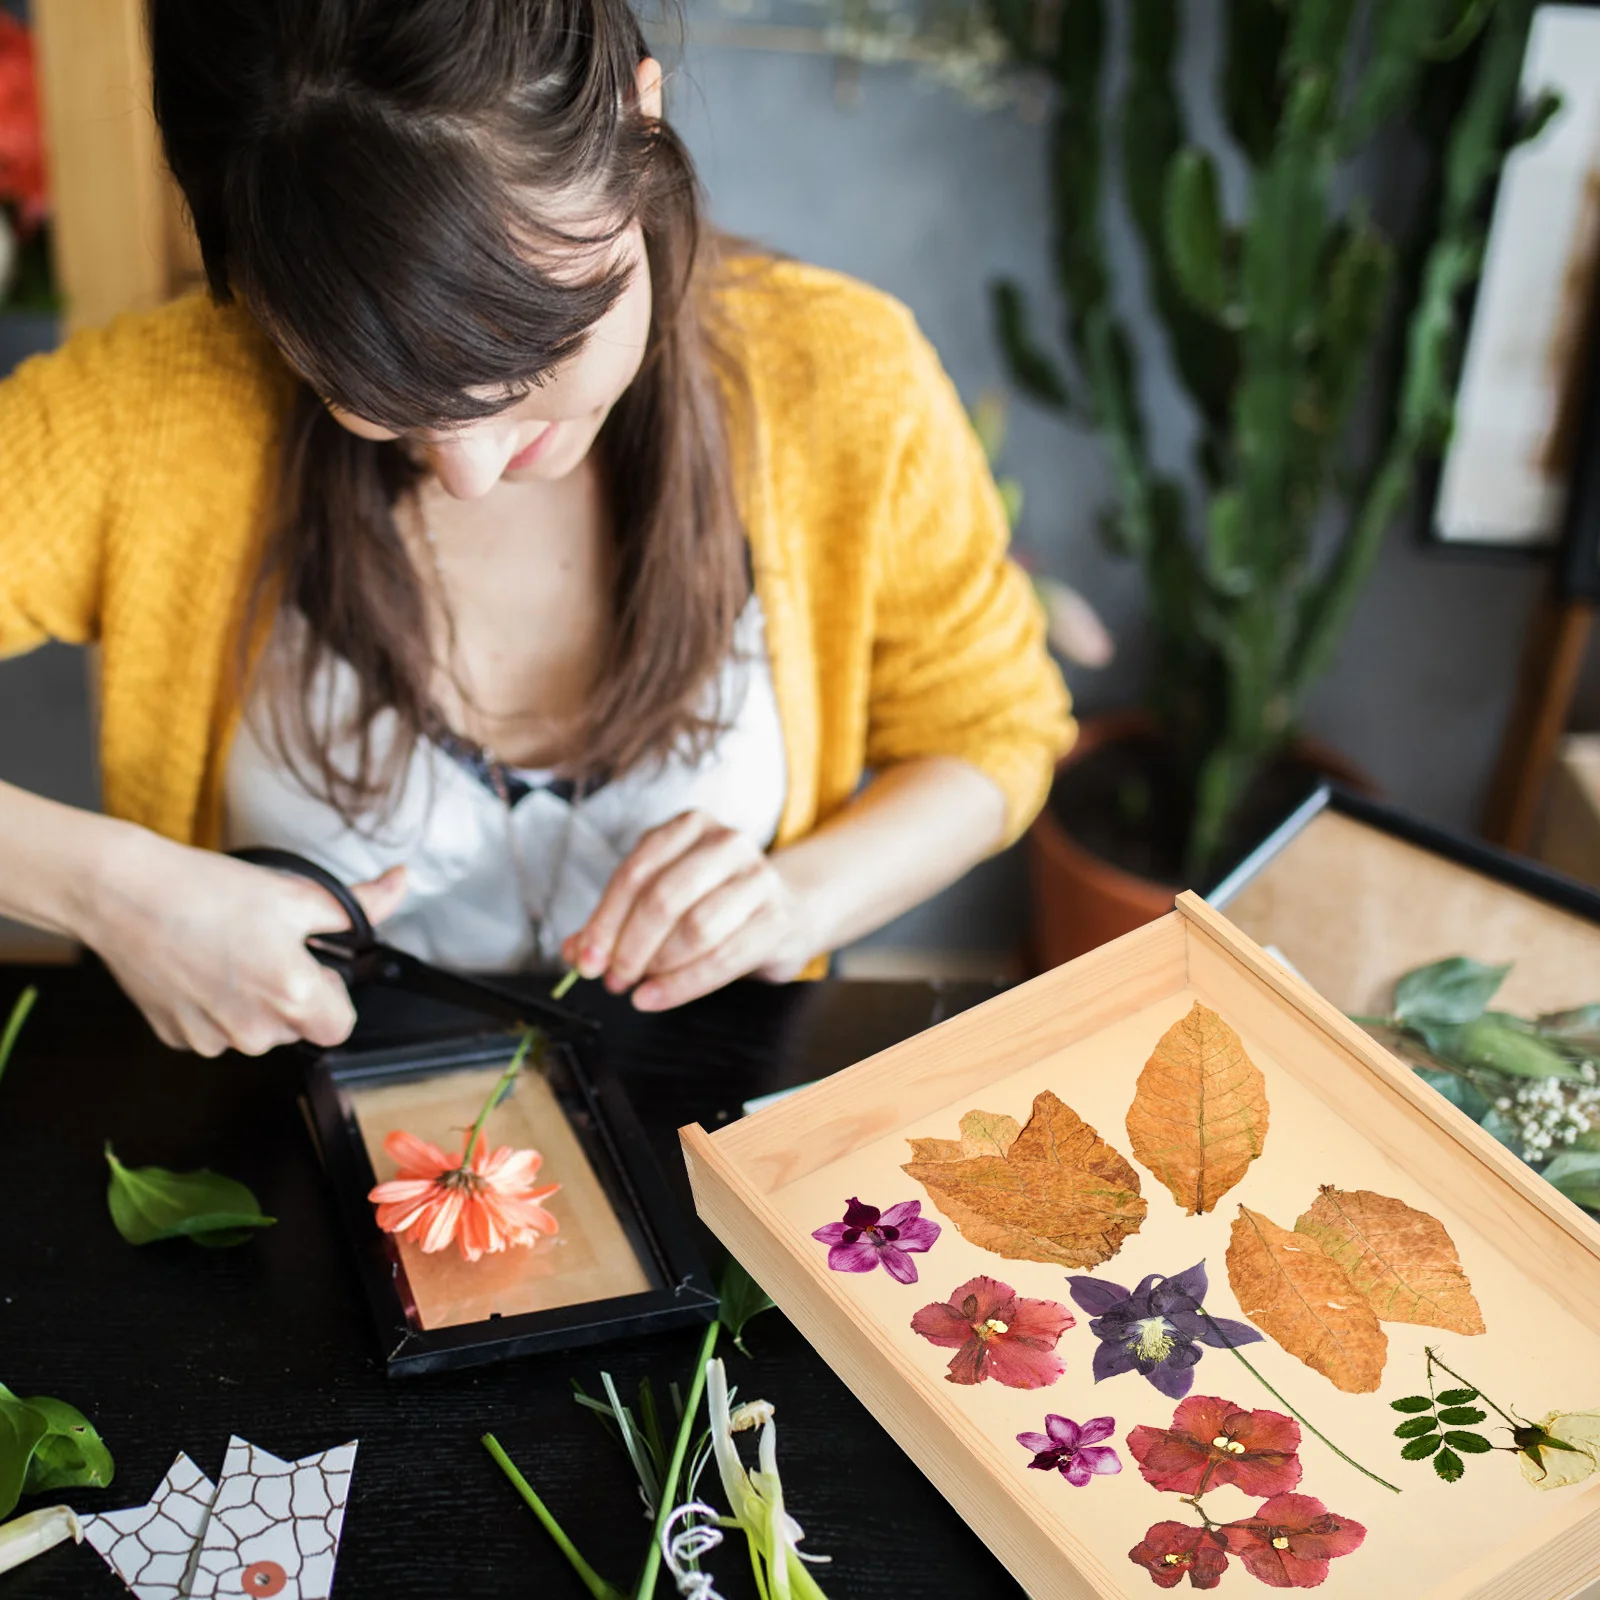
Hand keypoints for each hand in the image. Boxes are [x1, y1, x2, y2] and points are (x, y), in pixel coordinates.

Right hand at [84, 828, 407, 1056]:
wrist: (124, 894)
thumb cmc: (208, 891)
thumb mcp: (297, 893)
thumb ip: (358, 906)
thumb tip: (400, 886)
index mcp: (291, 997)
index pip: (339, 1026)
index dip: (332, 993)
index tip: (312, 964)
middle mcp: (253, 1031)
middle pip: (297, 1028)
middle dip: (293, 993)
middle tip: (266, 946)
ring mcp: (211, 1039)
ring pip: (255, 1031)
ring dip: (253, 1000)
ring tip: (229, 951)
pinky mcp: (177, 1037)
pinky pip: (216, 1030)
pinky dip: (215, 1005)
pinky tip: (200, 966)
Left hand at [561, 811, 817, 1010]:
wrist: (788, 908)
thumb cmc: (715, 900)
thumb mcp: (664, 896)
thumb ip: (618, 919)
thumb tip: (576, 950)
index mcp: (689, 827)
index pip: (635, 873)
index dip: (604, 921)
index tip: (586, 958)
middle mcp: (726, 843)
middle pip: (663, 898)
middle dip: (628, 947)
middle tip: (612, 978)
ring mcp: (757, 878)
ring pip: (695, 928)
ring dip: (657, 966)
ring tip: (638, 986)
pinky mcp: (776, 918)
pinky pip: (723, 958)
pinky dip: (683, 985)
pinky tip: (658, 996)